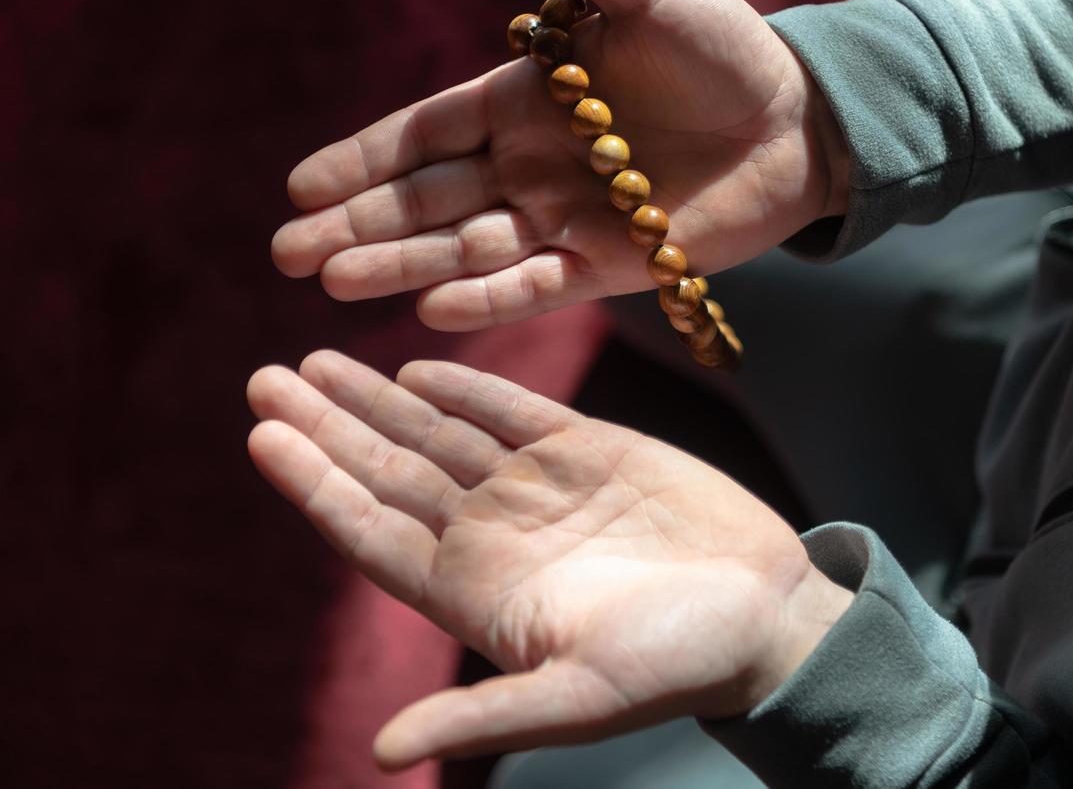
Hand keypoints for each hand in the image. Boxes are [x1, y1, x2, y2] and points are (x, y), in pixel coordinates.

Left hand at [246, 351, 852, 768]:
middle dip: (327, 425)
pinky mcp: (591, 450)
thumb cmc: (678, 665)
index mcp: (478, 592)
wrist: (770, 616)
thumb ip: (481, 712)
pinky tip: (416, 366)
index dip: (315, 485)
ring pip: (437, 433)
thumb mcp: (577, 697)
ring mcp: (539, 488)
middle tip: (266, 376)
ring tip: (316, 361)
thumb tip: (379, 750)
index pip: (372, 532)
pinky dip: (464, 384)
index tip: (263, 434)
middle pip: (388, 472)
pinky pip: (510, 409)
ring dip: (376, 399)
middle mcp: (495, 534)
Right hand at [271, 0, 846, 330]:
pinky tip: (434, 305)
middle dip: (357, 225)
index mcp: (525, 100)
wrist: (802, 117)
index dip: (362, 159)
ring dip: (403, 265)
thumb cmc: (725, 46)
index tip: (298, 187)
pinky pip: (537, 284)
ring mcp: (567, 218)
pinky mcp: (612, 265)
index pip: (424, 134)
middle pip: (426, 199)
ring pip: (466, 247)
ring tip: (334, 282)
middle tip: (288, 254)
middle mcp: (532, 164)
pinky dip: (488, 296)